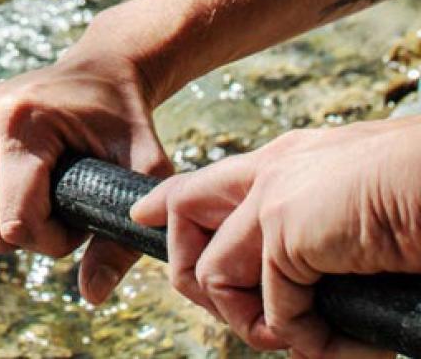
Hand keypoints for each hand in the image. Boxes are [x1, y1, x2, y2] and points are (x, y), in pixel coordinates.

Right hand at [0, 21, 171, 304]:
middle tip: (66, 201)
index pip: (15, 223)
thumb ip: (121, 238)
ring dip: (9, 219)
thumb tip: (90, 294)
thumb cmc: (125, 120)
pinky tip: (17, 178)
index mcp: (21, 123)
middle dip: (32, 232)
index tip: (81, 215)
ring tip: (45, 188)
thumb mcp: (144, 171)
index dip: (52, 239)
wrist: (98, 70)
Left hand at [131, 117, 420, 357]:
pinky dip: (307, 340)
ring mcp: (274, 200)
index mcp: (290, 161)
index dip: (170, 204)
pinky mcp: (286, 232)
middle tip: (248, 320)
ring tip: (303, 341)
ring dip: (251, 323)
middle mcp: (272, 172)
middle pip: (182, 214)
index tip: (144, 217)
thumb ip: (319, 234)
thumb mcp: (359, 208)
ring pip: (213, 273)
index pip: (207, 181)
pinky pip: (270, 309)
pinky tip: (345, 342)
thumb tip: (310, 288)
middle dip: (195, 276)